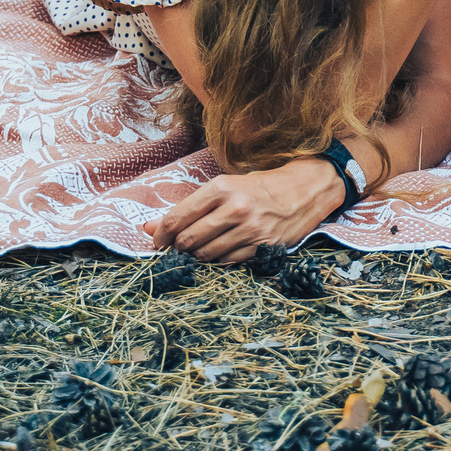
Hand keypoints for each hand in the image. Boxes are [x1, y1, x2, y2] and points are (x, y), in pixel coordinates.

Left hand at [150, 157, 344, 261]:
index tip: (158, 241)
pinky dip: (219, 260)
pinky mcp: (262, 246)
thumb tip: (147, 228)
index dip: (161, 234)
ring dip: (198, 256)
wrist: (303, 190)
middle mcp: (235, 208)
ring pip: (206, 254)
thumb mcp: (223, 188)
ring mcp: (250, 229)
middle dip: (178, 247)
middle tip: (180, 247)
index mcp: (221, 188)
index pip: (177, 218)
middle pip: (188, 239)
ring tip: (201, 248)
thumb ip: (187, 208)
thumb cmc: (259, 188)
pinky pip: (227, 262)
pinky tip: (223, 250)